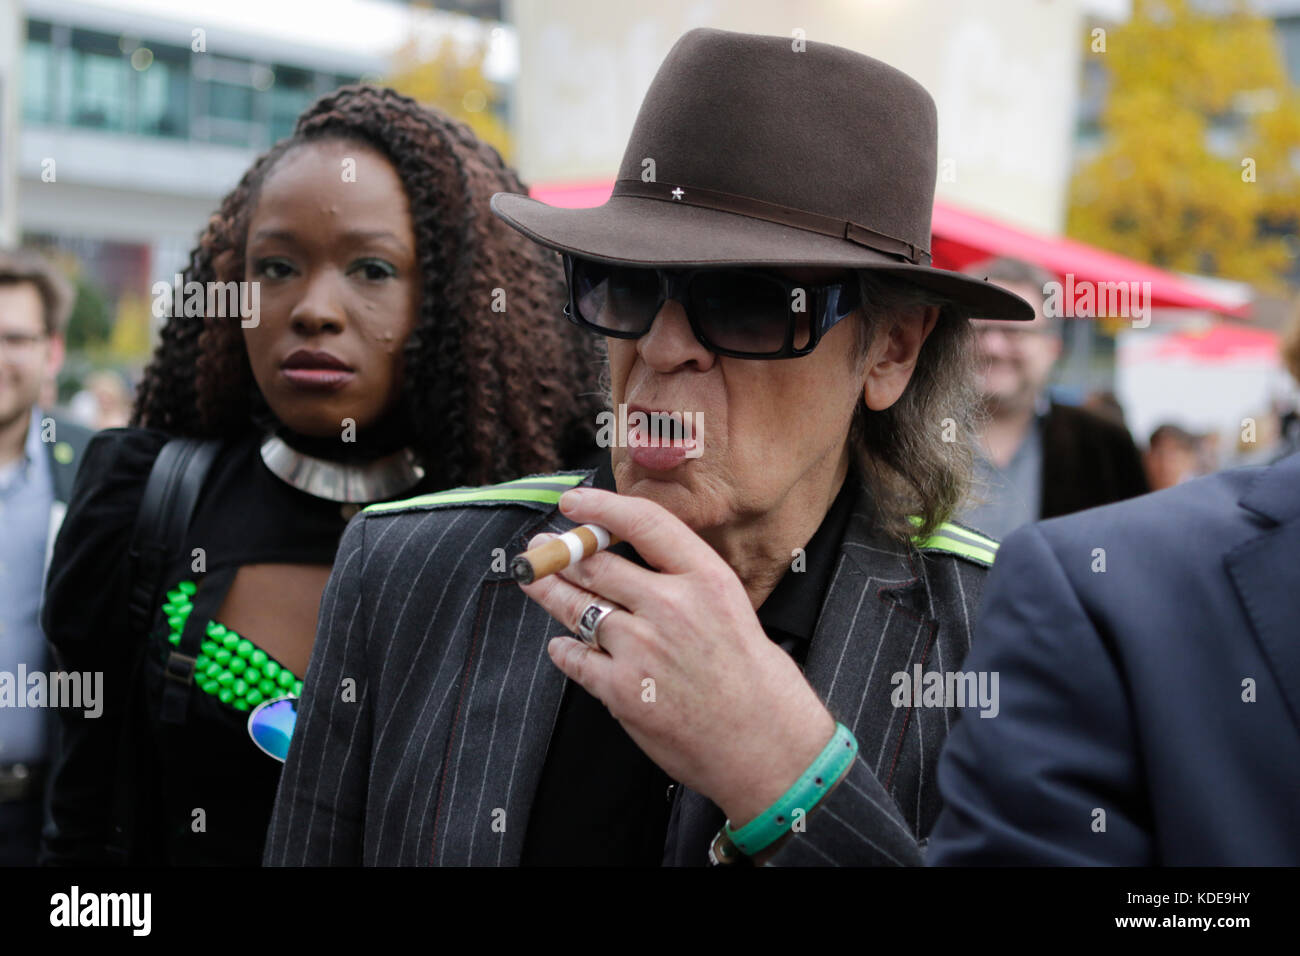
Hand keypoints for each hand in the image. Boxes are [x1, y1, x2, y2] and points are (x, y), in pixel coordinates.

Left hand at [518, 486, 837, 826]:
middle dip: (561, 554)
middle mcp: (671, 606)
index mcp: (706, 578)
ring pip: (576, 607)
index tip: (574, 502)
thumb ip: (684, 583)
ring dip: (548, 591)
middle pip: (597, 565)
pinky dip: (563, 650)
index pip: (644, 523)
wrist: (765, 744)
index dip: (600, 507)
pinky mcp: (621, 689)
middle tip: (541, 549)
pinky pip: (574, 658)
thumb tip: (631, 564)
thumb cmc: (755, 679)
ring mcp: (642, 648)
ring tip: (532, 580)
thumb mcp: (732, 607)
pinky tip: (562, 646)